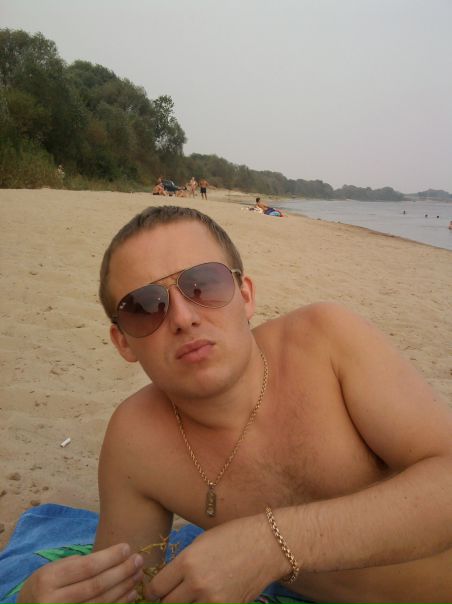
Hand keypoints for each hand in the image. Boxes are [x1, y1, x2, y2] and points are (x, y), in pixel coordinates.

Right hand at [18, 543, 142, 603]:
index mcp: (49, 580)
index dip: (110, 557)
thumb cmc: (47, 584)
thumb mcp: (55, 568)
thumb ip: (81, 564)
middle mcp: (54, 602)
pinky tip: (131, 593)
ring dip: (124, 588)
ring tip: (138, 575)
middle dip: (122, 572)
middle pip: (97, 586)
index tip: (127, 548)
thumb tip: (117, 556)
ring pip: (102, 602)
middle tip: (139, 560)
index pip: (86, 567)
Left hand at [145, 516, 284, 603]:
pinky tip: (206, 599)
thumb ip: (183, 563)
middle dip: (166, 600)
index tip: (156, 590)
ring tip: (190, 596)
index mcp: (187, 561)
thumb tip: (168, 581)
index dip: (153, 590)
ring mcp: (213, 600)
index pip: (156, 588)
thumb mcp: (201, 543)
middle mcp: (197, 584)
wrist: (267, 545)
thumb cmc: (234, 536)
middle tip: (173, 594)